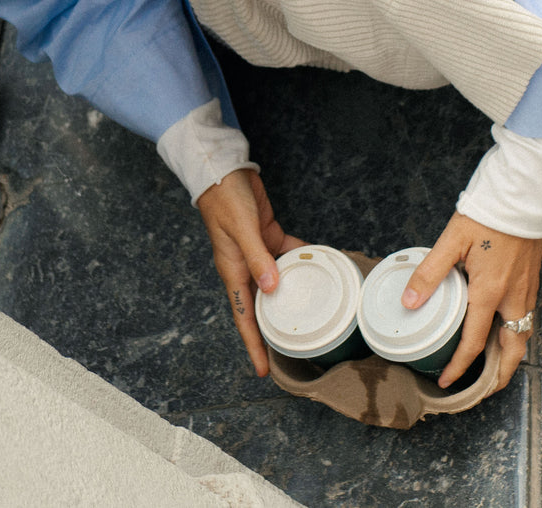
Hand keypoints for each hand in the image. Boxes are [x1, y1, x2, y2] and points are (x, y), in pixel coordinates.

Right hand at [196, 169, 306, 376]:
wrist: (224, 171)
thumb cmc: (225, 200)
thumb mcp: (242, 229)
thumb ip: (257, 258)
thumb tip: (271, 288)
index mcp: (233, 271)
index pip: (243, 318)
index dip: (253, 345)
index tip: (263, 370)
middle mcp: (245, 267)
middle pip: (261, 307)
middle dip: (274, 329)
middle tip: (293, 349)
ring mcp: (258, 252)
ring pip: (277, 281)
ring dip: (294, 292)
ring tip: (315, 308)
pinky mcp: (268, 236)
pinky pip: (287, 254)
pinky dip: (301, 258)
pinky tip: (318, 261)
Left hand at [402, 212, 541, 390]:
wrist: (522, 194)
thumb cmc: (488, 214)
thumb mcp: (451, 241)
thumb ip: (430, 274)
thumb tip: (409, 303)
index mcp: (490, 291)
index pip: (475, 342)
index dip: (461, 366)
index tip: (448, 381)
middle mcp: (514, 296)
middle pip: (513, 349)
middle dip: (501, 375)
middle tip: (485, 390)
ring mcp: (527, 288)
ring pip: (524, 333)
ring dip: (512, 356)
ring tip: (497, 368)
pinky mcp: (533, 278)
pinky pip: (529, 316)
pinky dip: (519, 333)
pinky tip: (506, 329)